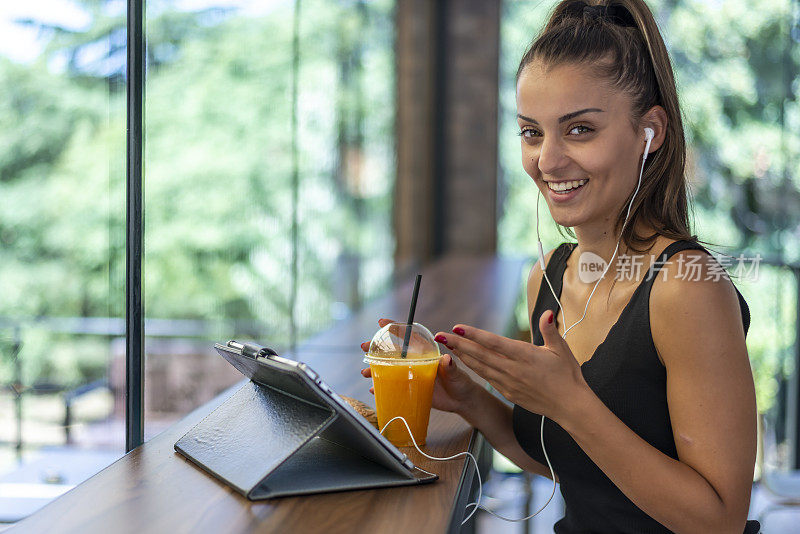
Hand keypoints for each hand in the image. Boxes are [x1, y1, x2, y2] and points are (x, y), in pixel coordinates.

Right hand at [359, 318, 480, 415]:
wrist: (462, 401)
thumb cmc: (461, 383)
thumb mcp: (457, 374)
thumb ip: (451, 367)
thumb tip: (446, 359)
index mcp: (426, 353)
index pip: (409, 337)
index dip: (395, 328)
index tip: (381, 322)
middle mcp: (416, 362)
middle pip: (394, 352)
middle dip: (377, 349)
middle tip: (364, 347)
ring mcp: (412, 375)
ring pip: (390, 369)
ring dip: (376, 369)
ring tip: (365, 372)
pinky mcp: (410, 389)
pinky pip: (394, 386)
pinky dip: (382, 387)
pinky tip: (373, 389)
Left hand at [434, 310, 589, 422]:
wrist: (570, 406)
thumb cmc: (567, 376)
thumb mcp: (561, 349)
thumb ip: (550, 330)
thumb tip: (547, 312)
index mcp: (524, 356)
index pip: (493, 342)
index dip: (473, 335)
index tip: (457, 328)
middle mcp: (512, 369)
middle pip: (480, 355)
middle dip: (458, 344)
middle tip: (440, 335)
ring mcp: (509, 382)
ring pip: (480, 367)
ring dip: (462, 356)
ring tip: (448, 346)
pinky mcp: (508, 392)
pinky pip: (487, 378)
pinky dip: (474, 369)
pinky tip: (465, 361)